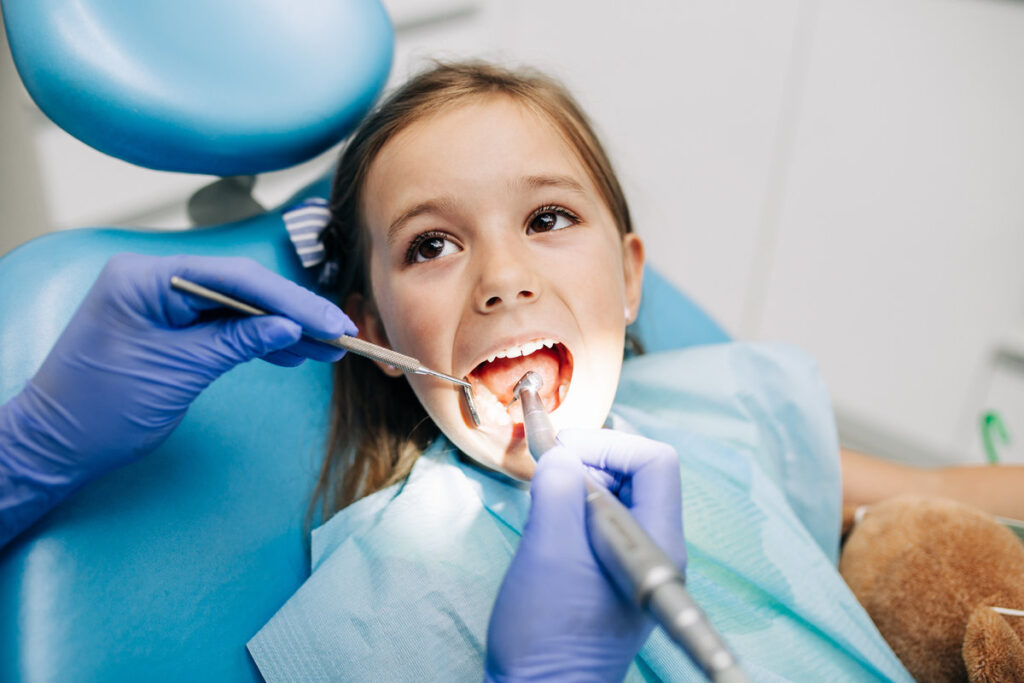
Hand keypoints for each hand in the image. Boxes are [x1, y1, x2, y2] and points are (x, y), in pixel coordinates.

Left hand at [0, 253, 353, 543]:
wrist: (57, 446)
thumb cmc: (100, 409)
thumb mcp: (178, 372)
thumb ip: (236, 342)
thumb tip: (287, 327)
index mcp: (146, 279)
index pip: (233, 278)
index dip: (288, 301)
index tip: (328, 323)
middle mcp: (154, 282)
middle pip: (240, 288)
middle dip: (291, 313)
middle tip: (338, 335)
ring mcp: (161, 304)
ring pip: (237, 308)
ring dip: (281, 329)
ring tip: (326, 349)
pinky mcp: (169, 328)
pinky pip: (223, 327)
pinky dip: (257, 342)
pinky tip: (291, 354)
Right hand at [486, 429, 684, 681]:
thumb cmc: (545, 632)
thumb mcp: (547, 548)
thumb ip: (559, 489)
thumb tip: (563, 455)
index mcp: (656, 542)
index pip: (655, 462)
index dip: (609, 445)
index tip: (564, 452)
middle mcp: (657, 550)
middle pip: (638, 475)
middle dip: (592, 461)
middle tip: (549, 473)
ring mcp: (636, 564)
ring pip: (618, 496)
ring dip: (580, 484)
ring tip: (545, 501)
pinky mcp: (614, 574)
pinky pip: (603, 523)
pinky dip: (576, 509)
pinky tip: (550, 525)